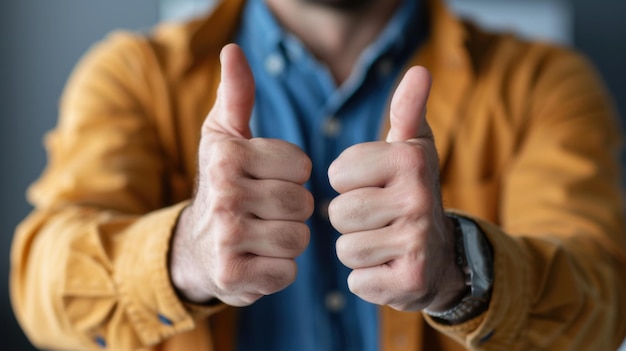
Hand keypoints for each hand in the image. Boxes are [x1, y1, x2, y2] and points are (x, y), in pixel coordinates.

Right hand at [170, 44, 313, 306]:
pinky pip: (287, 271)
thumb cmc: (222, 184)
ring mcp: (226, 238)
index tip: (269, 179)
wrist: (194, 248)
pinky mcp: (233, 276)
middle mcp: (223, 195)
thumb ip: (237, 95)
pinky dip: (279, 269)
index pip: (301, 166)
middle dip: (292, 209)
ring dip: (289, 239)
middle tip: (268, 212)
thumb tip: (233, 50)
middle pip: (302, 203)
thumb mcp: (223, 137)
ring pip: (298, 238)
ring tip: (265, 235)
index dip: (292, 175)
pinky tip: (259, 260)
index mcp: (227, 156)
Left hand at [328, 67, 464, 311]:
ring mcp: (417, 243)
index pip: (337, 173)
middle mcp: (418, 199)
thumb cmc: (412, 194)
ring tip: (384, 243)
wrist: (443, 257)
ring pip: (345, 248)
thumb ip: (408, 110)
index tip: (374, 186)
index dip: (349, 183)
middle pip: (338, 212)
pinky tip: (390, 268)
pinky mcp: (410, 282)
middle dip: (350, 220)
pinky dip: (368, 278)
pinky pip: (357, 281)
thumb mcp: (413, 149)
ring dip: (358, 249)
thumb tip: (419, 70)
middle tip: (379, 220)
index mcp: (411, 160)